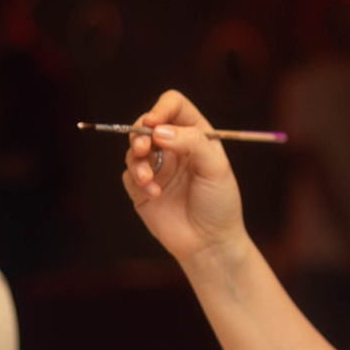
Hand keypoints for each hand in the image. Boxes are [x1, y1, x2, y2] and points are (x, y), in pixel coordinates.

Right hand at [119, 90, 248, 264]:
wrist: (209, 243)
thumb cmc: (219, 203)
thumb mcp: (216, 168)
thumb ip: (192, 143)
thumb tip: (159, 131)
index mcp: (195, 135)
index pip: (173, 106)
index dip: (161, 108)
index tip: (154, 123)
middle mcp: (173, 147)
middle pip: (146, 123)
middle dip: (140, 133)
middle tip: (144, 148)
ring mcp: (157, 167)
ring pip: (133, 149)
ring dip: (137, 160)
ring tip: (149, 179)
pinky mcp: (142, 188)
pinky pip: (129, 175)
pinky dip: (138, 181)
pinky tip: (155, 194)